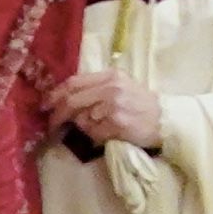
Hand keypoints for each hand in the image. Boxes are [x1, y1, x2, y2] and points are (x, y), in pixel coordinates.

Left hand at [43, 68, 163, 152]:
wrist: (167, 120)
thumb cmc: (142, 105)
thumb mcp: (122, 87)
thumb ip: (97, 88)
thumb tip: (65, 99)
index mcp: (111, 76)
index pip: (74, 82)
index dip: (55, 94)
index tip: (45, 105)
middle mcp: (111, 88)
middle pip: (71, 100)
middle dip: (58, 115)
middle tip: (52, 125)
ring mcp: (113, 105)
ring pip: (81, 119)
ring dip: (83, 127)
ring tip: (97, 129)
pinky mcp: (116, 123)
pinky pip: (93, 132)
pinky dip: (95, 137)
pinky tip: (108, 135)